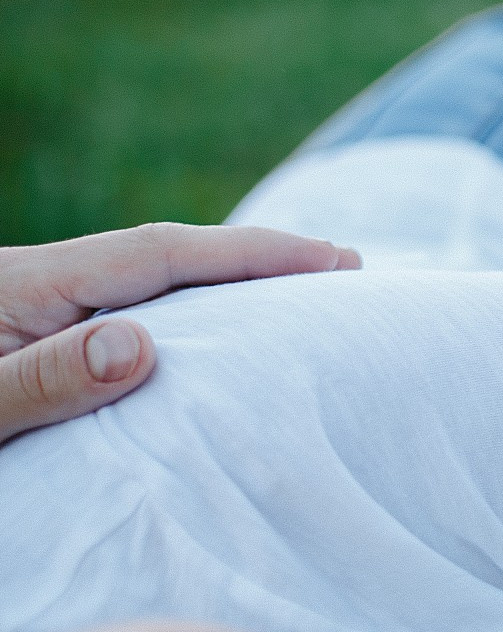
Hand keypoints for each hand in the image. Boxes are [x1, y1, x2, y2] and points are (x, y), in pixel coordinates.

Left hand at [0, 223, 358, 445]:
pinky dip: (185, 333)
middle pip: (164, 262)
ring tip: (299, 307)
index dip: (251, 252)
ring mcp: (34, 317)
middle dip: (253, 264)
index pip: (157, 254)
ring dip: (224, 298)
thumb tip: (138, 347)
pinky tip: (219, 348)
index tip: (331, 258)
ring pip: (147, 295)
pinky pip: (123, 327)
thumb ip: (42, 379)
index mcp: (22, 284)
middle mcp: (36, 287)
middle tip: (342, 272)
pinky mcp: (34, 347)